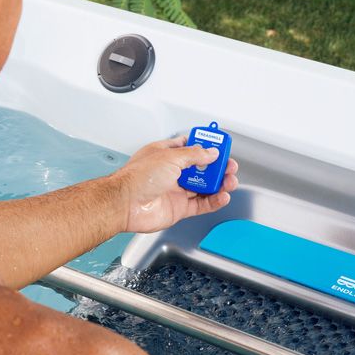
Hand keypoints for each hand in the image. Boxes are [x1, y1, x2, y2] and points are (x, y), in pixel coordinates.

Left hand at [110, 135, 238, 233]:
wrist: (125, 204)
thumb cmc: (137, 178)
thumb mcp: (170, 157)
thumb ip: (194, 155)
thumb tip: (210, 153)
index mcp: (166, 154)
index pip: (190, 146)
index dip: (205, 146)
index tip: (219, 146)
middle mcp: (171, 172)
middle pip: (200, 168)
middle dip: (217, 167)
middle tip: (229, 166)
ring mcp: (175, 191)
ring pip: (203, 187)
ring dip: (219, 184)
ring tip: (230, 181)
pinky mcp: (179, 208)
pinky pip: (201, 204)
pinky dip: (214, 201)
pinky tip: (223, 196)